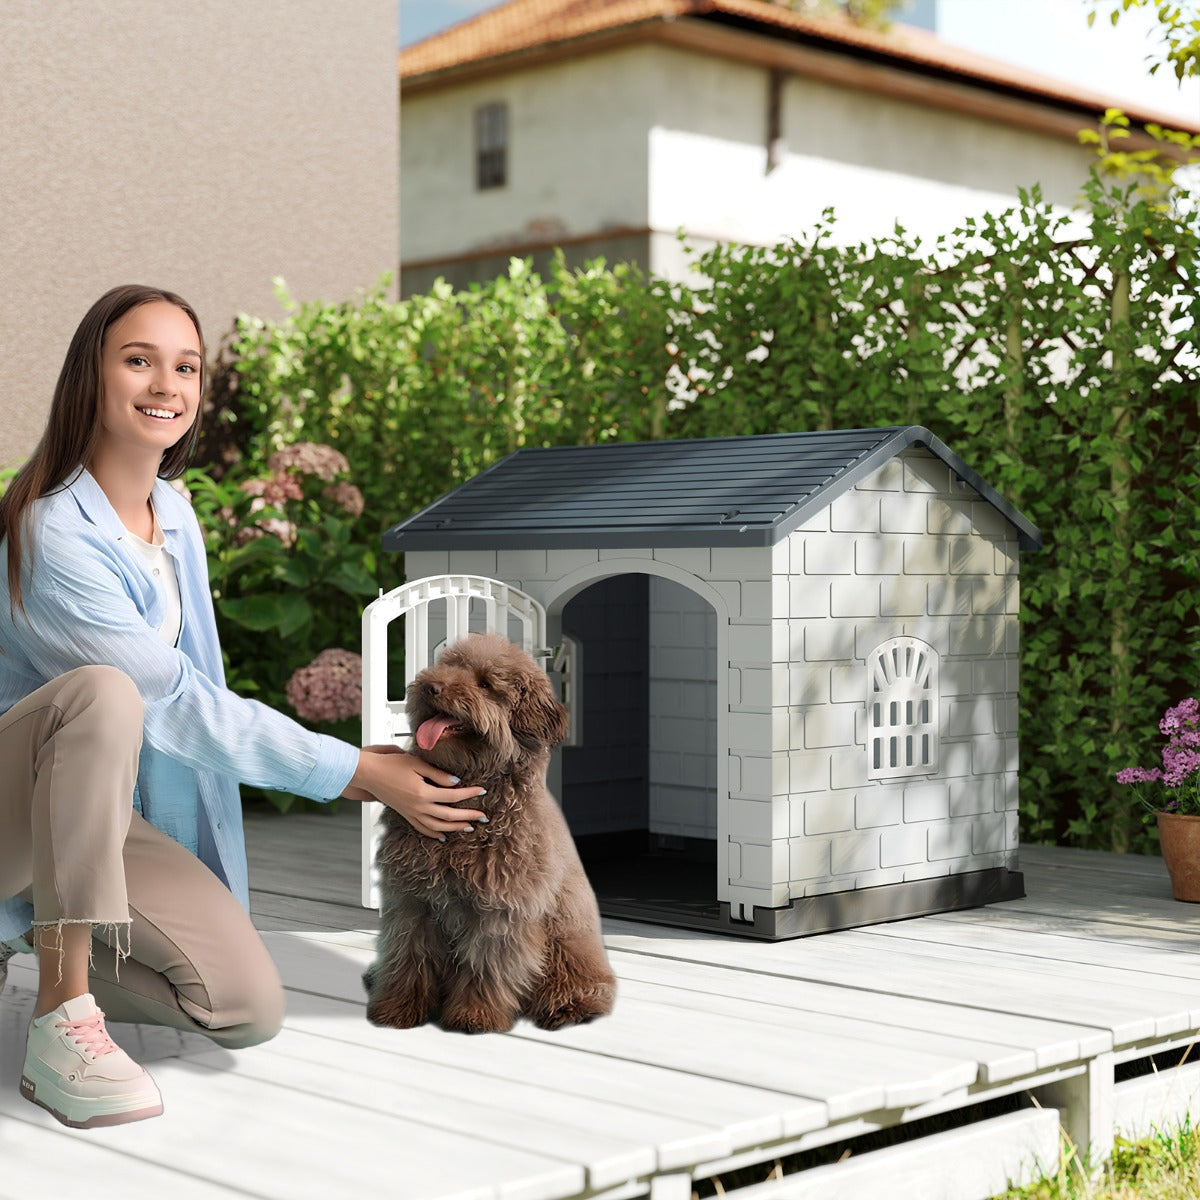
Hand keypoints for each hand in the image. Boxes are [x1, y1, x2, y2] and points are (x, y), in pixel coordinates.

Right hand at [343, 745, 486, 838]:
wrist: (369, 774)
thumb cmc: (391, 765)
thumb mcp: (417, 764)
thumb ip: (438, 775)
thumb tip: (456, 783)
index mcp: (423, 793)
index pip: (453, 795)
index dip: (469, 794)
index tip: (483, 791)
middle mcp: (418, 807)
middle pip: (449, 816)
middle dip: (468, 816)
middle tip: (483, 816)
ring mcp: (411, 814)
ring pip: (438, 827)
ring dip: (455, 828)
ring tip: (469, 827)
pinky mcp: (406, 816)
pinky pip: (423, 829)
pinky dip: (435, 834)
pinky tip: (444, 836)